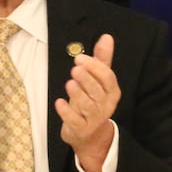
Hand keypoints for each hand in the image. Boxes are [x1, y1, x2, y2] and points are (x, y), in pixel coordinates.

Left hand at [55, 34, 120, 171]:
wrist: (91, 135)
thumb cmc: (93, 101)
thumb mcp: (98, 81)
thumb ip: (102, 59)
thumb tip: (107, 37)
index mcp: (111, 91)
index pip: (108, 78)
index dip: (95, 68)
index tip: (80, 58)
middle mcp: (105, 105)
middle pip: (97, 91)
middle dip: (87, 79)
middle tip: (75, 68)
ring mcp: (94, 118)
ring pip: (88, 105)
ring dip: (78, 94)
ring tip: (69, 83)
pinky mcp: (81, 129)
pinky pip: (75, 121)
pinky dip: (67, 112)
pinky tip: (59, 102)